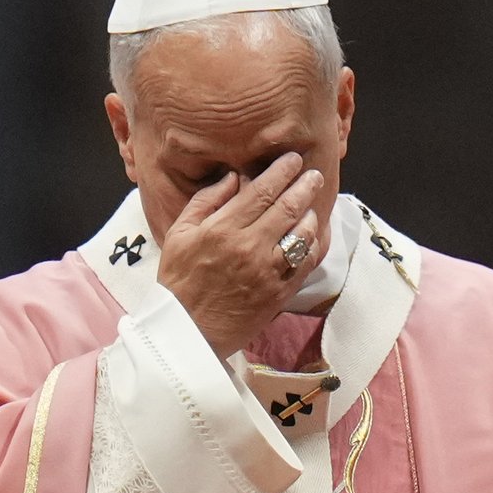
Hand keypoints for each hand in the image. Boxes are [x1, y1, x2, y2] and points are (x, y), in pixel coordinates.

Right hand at [156, 152, 326, 357]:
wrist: (186, 332)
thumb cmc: (178, 281)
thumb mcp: (178, 234)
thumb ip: (205, 201)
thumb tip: (232, 177)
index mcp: (223, 229)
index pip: (261, 191)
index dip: (281, 171)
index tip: (293, 159)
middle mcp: (249, 247)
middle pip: (287, 207)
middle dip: (305, 186)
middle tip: (314, 175)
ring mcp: (267, 272)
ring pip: (302, 234)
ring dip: (311, 214)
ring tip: (312, 205)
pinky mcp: (278, 294)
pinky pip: (305, 264)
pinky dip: (314, 246)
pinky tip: (314, 235)